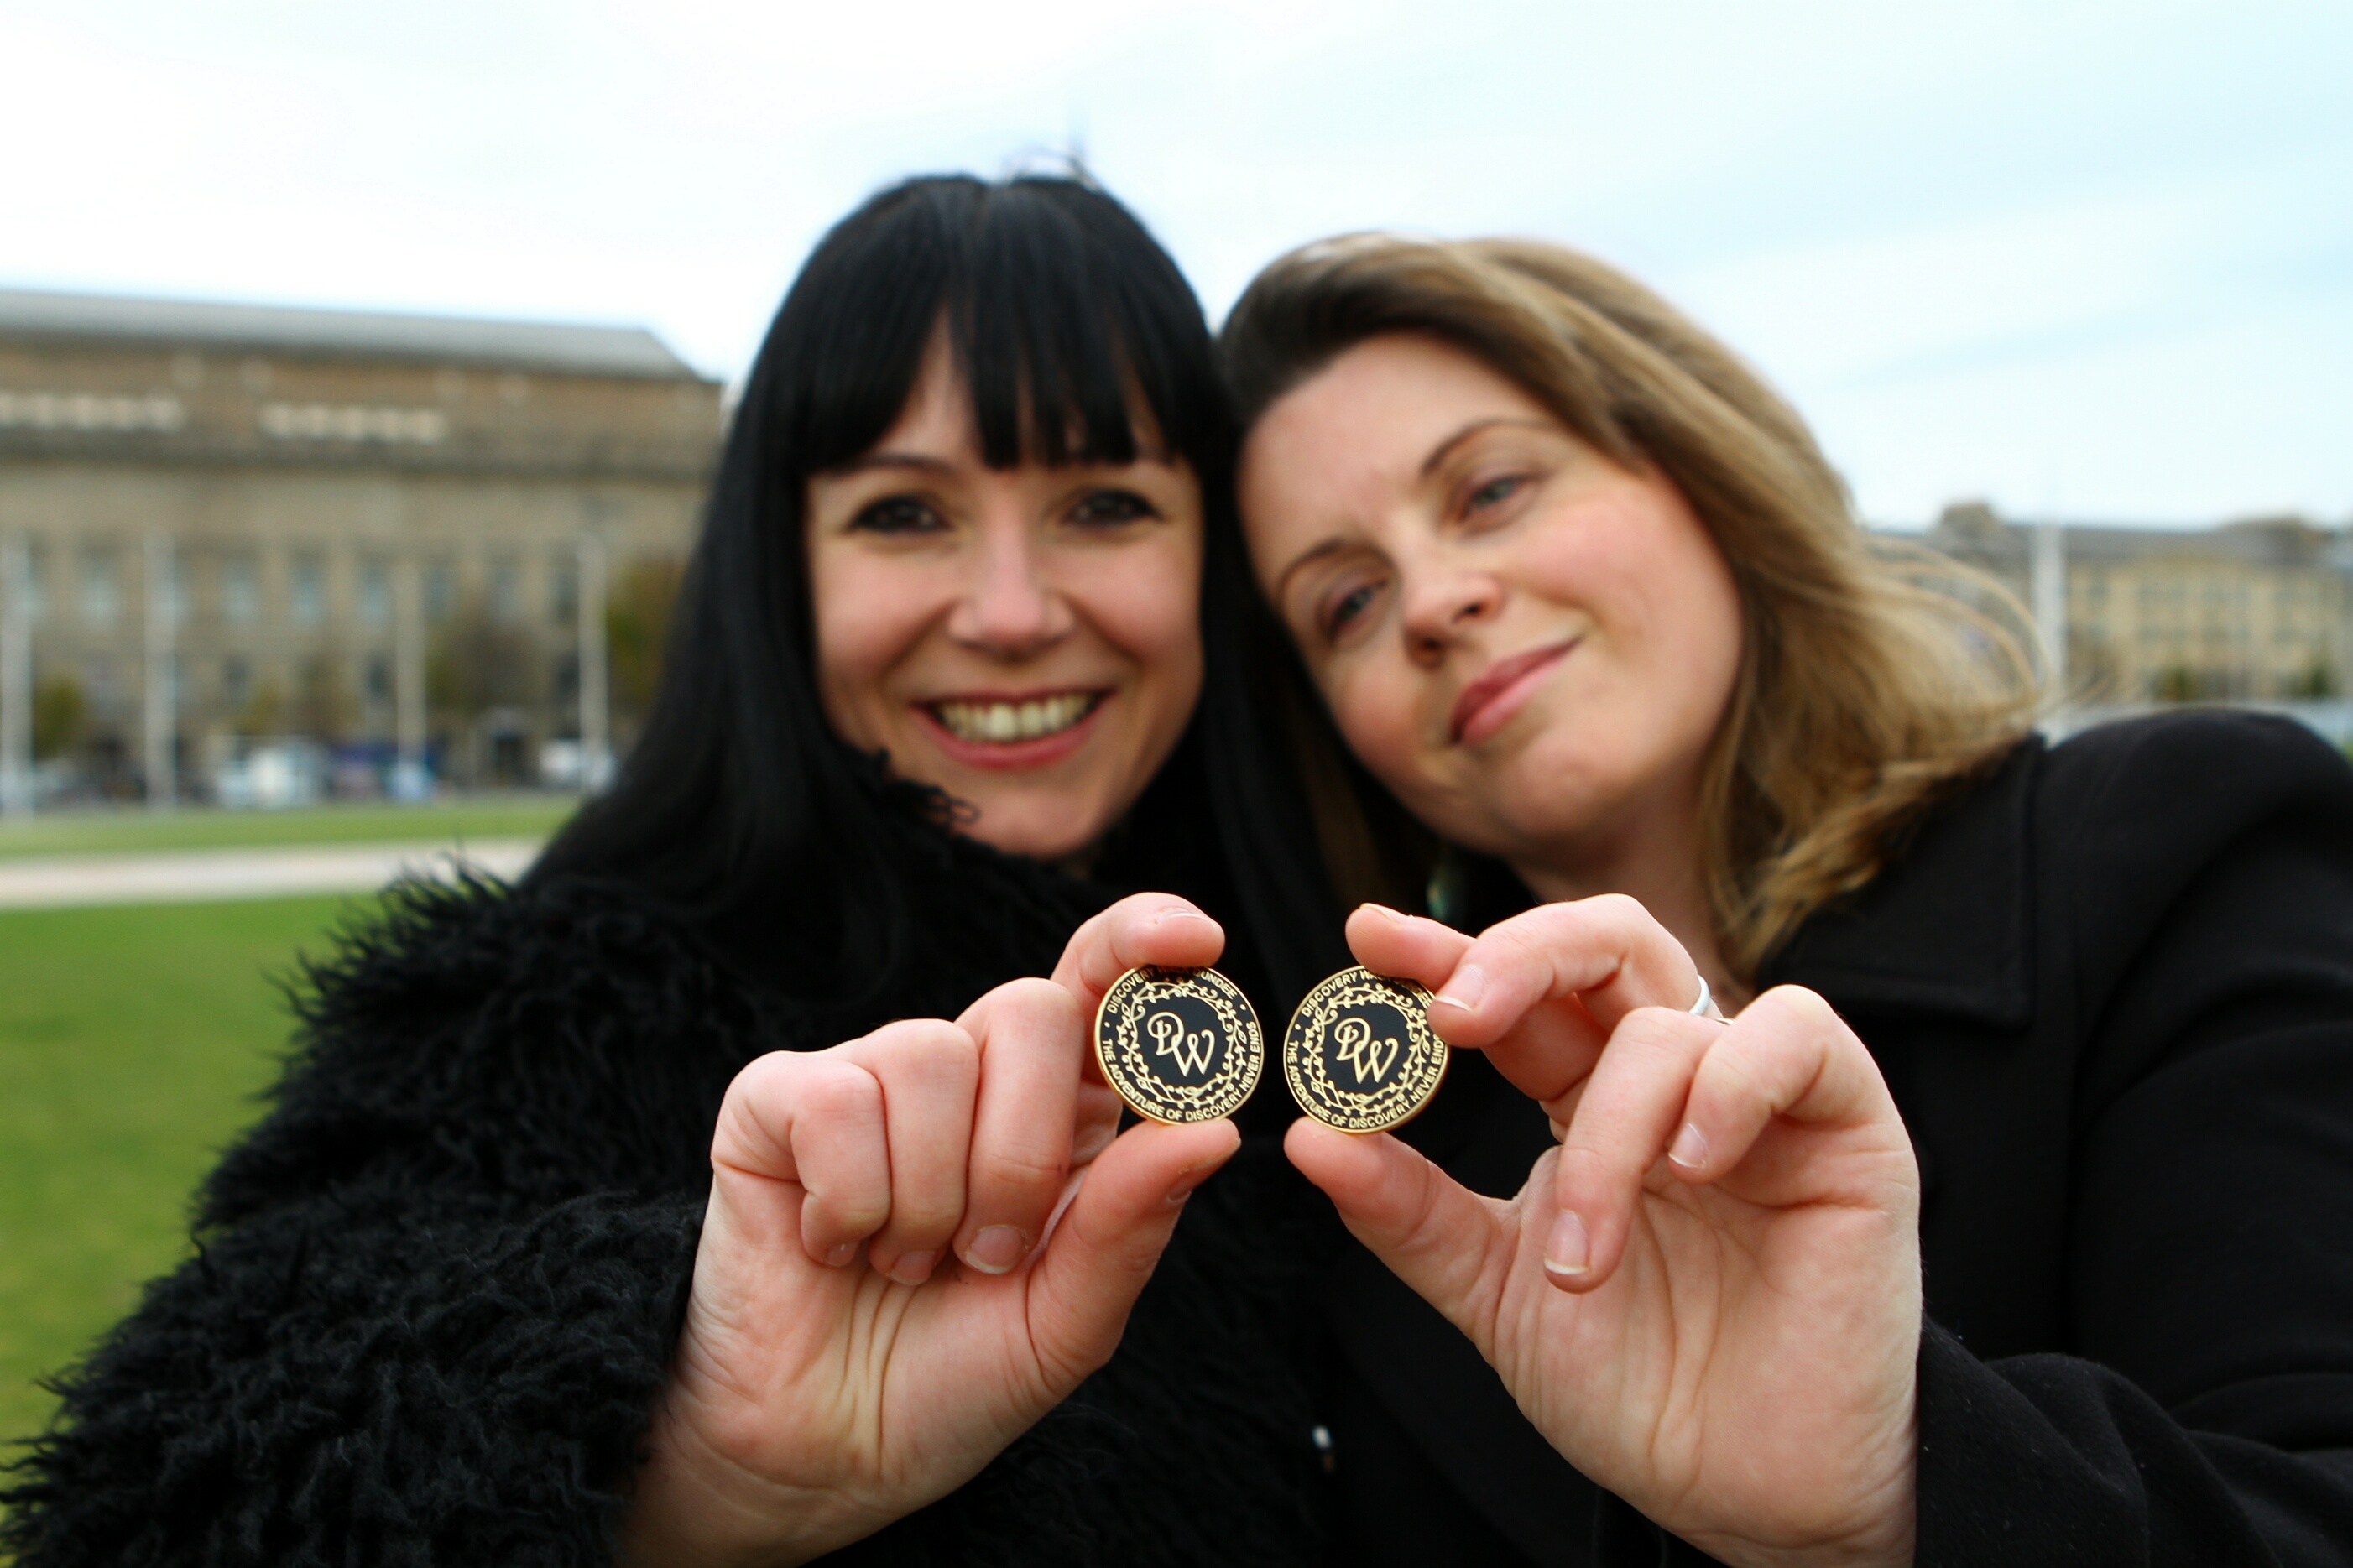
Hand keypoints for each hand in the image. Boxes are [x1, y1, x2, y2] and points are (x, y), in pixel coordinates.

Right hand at [623, 896, 1238, 1566]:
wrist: (824, 1460)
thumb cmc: (953, 1379)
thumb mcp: (1066, 1323)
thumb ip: (1132, 1224)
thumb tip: (1218, 1129)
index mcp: (1057, 1109)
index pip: (1103, 981)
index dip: (1142, 939)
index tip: (1197, 942)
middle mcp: (967, 1072)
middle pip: (1029, 1010)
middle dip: (1024, 1150)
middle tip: (991, 1252)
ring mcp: (868, 1076)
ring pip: (930, 1055)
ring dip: (931, 1197)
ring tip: (909, 1263)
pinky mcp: (774, 1101)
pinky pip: (837, 1100)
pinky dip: (852, 1201)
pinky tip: (836, 1246)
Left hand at [1287, 899, 1921, 1567]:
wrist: (1750, 1494)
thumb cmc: (1636, 1388)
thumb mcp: (1497, 1294)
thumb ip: (1410, 1214)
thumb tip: (1310, 1136)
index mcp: (1587, 1096)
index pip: (1520, 992)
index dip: (1450, 953)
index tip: (1369, 938)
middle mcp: (1673, 1077)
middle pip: (1604, 944)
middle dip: (1519, 956)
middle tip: (1451, 1015)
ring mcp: (1761, 1097)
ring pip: (1672, 1023)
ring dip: (1607, 1133)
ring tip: (1580, 1260)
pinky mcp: (1850, 1127)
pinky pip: (1800, 1037)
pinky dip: (1733, 1083)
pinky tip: (1693, 1164)